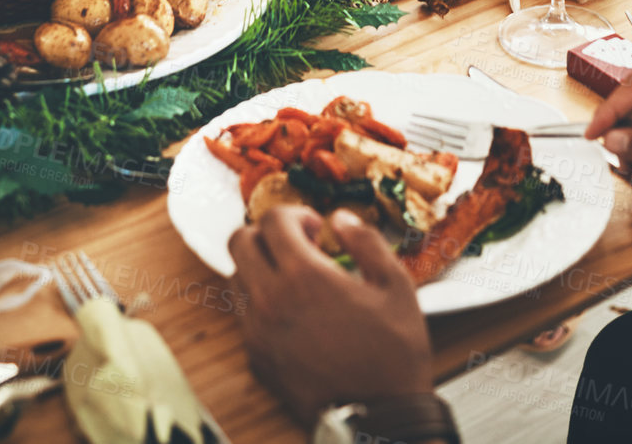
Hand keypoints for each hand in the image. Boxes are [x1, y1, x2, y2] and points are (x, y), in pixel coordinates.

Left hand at [230, 205, 433, 426]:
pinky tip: (292, 311)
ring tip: (295, 278)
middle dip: (267, 233)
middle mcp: (270, 300)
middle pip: (240, 243)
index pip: (271, 221)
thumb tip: (341, 218)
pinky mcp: (256, 360)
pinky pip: (243, 314)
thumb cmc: (392, 353)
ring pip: (235, 278)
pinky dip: (259, 300)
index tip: (316, 228)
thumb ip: (367, 241)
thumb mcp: (396, 285)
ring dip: (259, 266)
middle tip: (298, 245)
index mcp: (304, 276)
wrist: (378, 417)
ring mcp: (257, 333)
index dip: (294, 214)